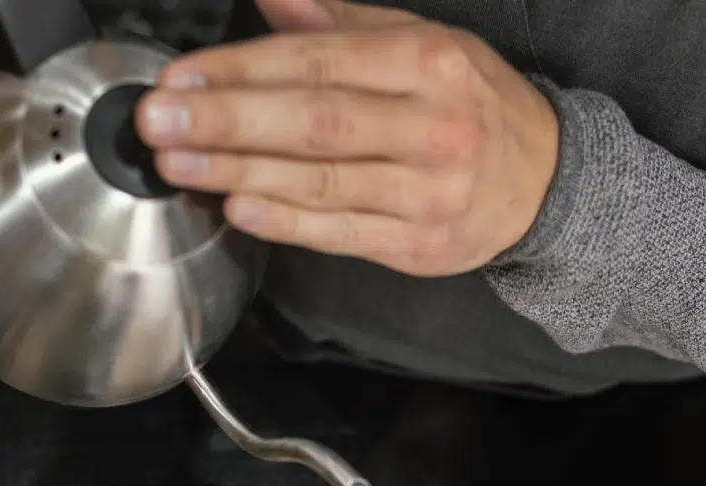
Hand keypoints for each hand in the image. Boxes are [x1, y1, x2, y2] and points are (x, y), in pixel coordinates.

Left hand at [136, 0, 559, 275]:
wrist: (545, 180)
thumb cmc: (469, 104)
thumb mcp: (418, 41)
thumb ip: (337, 21)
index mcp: (428, 61)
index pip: (318, 63)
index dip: (241, 71)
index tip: (181, 80)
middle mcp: (433, 126)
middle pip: (314, 123)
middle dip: (227, 122)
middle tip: (159, 124)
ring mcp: (429, 191)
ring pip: (321, 182)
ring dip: (239, 174)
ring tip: (179, 165)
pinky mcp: (421, 245)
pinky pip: (342, 232)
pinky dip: (285, 222)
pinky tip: (238, 208)